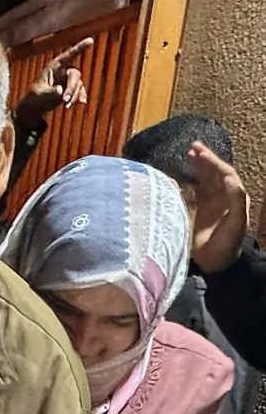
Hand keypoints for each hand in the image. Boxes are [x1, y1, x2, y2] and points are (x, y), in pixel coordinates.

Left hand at [13, 38, 92, 127]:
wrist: (34, 106)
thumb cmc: (34, 97)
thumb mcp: (39, 94)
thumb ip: (49, 92)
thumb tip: (60, 90)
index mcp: (54, 67)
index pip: (68, 55)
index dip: (79, 47)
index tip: (90, 40)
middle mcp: (63, 71)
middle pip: (75, 74)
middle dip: (72, 88)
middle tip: (65, 99)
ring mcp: (68, 80)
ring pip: (78, 84)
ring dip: (74, 95)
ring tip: (66, 105)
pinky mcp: (71, 89)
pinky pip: (80, 91)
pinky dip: (80, 96)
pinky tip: (82, 103)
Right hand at [188, 141, 249, 274]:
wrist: (215, 265)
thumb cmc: (228, 245)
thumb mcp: (237, 222)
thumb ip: (236, 199)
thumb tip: (227, 178)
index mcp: (232, 198)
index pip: (223, 174)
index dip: (212, 162)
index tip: (199, 153)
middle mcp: (220, 198)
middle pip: (212, 174)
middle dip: (204, 159)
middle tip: (193, 147)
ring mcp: (206, 205)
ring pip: (201, 180)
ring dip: (196, 168)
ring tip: (188, 155)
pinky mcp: (193, 213)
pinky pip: (189, 193)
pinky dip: (183, 183)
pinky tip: (177, 177)